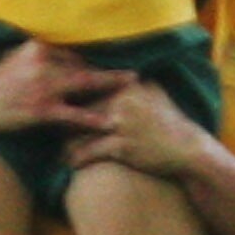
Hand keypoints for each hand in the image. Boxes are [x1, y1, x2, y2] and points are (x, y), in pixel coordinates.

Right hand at [0, 40, 124, 139]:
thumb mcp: (12, 58)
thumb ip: (33, 54)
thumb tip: (50, 50)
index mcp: (36, 47)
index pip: (71, 54)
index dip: (88, 63)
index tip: (106, 65)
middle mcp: (43, 63)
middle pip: (83, 65)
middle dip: (108, 70)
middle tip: (133, 73)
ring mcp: (43, 87)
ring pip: (84, 84)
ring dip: (110, 85)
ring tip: (131, 86)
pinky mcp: (41, 110)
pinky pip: (72, 114)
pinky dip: (91, 118)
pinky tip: (108, 122)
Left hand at [66, 78, 204, 177]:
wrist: (187, 148)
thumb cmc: (169, 121)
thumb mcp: (153, 92)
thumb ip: (131, 82)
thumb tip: (112, 71)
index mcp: (126, 84)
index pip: (87, 84)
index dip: (68, 91)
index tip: (53, 97)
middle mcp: (121, 100)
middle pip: (78, 107)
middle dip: (61, 119)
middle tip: (47, 126)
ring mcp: (121, 124)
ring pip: (79, 131)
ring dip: (65, 143)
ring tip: (58, 150)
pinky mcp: (121, 147)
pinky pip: (88, 152)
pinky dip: (76, 159)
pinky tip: (69, 164)